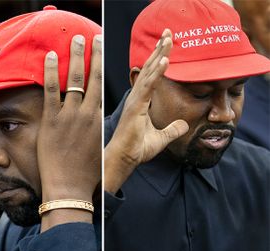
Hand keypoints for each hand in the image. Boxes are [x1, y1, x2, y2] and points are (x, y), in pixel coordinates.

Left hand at [38, 34, 101, 230]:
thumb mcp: (94, 147)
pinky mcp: (52, 120)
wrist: (70, 188)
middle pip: (93, 77)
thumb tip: (92, 120)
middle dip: (94, 54)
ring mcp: (69, 115)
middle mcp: (87, 113)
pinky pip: (51, 90)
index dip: (102, 67)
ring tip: (76, 38)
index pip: (102, 86)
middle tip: (94, 36)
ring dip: (76, 56)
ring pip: (75, 79)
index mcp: (98, 119)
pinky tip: (50, 56)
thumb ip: (93, 129)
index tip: (102, 53)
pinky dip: (52, 72)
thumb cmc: (84, 172)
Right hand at [104, 29, 188, 193]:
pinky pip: (149, 86)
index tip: (167, 43)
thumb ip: (172, 130)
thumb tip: (184, 125)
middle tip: (169, 32)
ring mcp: (136, 101)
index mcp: (141, 102)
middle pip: (150, 68)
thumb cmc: (136, 150)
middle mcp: (137, 98)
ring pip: (149, 73)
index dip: (160, 59)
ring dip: (160, 54)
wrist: (125, 160)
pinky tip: (166, 60)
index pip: (152, 76)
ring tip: (169, 38)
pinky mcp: (136, 107)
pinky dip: (157, 73)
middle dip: (160, 49)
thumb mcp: (161, 139)